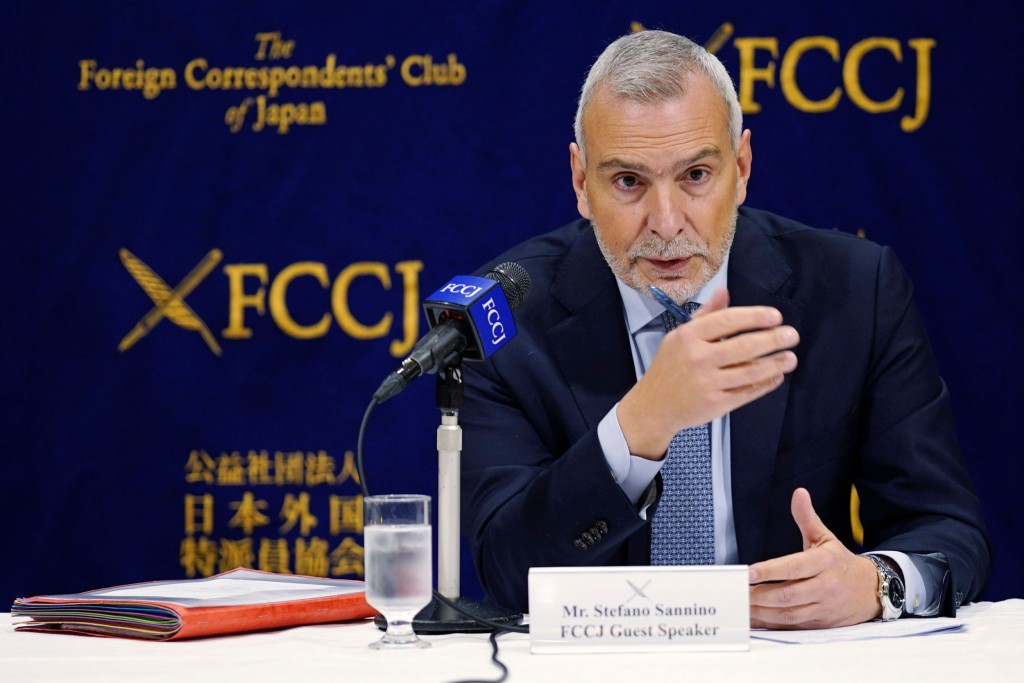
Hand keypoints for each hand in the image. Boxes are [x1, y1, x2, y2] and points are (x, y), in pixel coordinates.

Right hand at [618, 287, 798, 458]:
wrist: (654, 406)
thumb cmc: (669, 368)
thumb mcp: (680, 336)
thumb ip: (705, 315)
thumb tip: (723, 291)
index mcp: (688, 337)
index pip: (728, 321)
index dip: (755, 317)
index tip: (775, 317)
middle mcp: (698, 358)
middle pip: (744, 346)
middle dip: (774, 340)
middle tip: (791, 335)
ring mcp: (707, 383)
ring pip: (750, 372)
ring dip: (775, 363)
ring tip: (790, 358)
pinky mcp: (716, 404)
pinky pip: (747, 392)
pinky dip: (765, 384)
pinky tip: (776, 376)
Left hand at [748, 488, 880, 628]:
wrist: (871, 590)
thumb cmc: (840, 562)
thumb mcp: (825, 537)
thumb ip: (807, 517)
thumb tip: (799, 493)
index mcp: (824, 562)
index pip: (794, 567)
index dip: (770, 571)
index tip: (749, 572)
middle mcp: (825, 587)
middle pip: (789, 594)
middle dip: (760, 595)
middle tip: (737, 591)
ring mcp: (824, 608)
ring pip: (790, 614)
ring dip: (763, 612)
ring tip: (742, 606)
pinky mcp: (821, 624)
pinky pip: (793, 626)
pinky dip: (772, 624)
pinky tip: (755, 619)